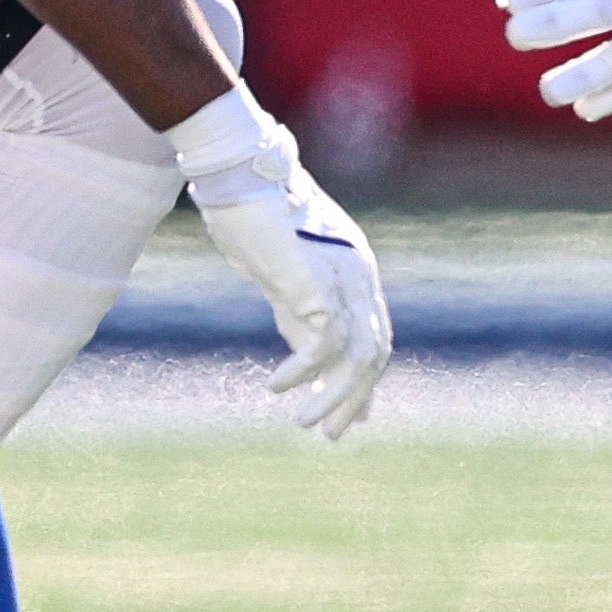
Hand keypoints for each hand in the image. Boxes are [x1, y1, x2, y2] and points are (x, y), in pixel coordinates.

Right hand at [166, 88, 391, 438]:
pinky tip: (276, 387)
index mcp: (356, 272)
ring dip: (334, 396)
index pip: (375, 338)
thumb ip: (301, 315)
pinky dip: (303, 371)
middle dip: (355, 399)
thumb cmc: (253, 222)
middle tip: (331, 436)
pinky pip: (325, 341)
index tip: (349, 418)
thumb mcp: (284, 278)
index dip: (364, 382)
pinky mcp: (317, 280)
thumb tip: (311, 361)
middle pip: (376, 352)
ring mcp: (344, 276)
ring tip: (303, 425)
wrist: (236, 175)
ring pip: (359, 354)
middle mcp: (359, 275)